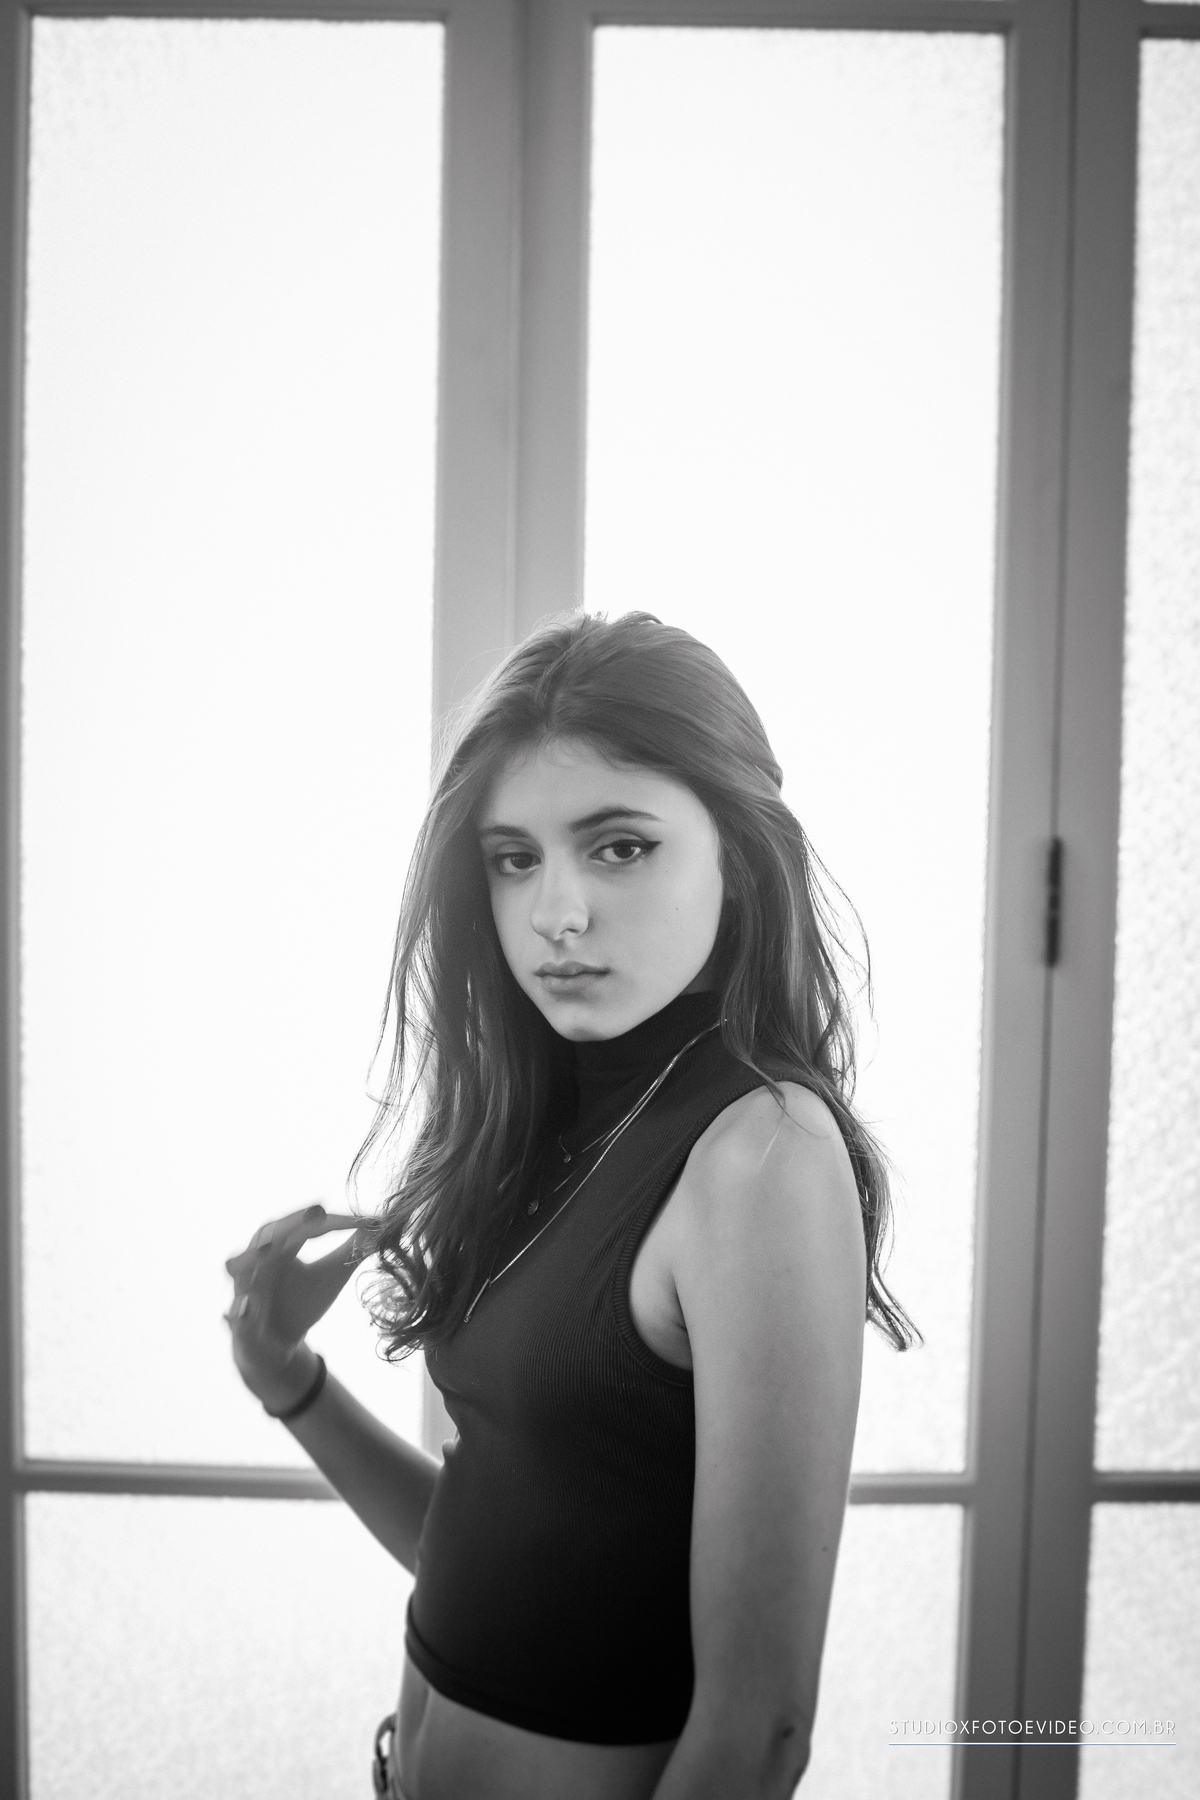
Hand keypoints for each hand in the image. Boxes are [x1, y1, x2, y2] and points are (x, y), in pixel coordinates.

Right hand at [224, 1205, 369, 1413]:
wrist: (276, 1348)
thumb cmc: (303, 1303)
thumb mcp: (332, 1276)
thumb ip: (352, 1250)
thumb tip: (380, 1224)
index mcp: (282, 1248)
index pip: (307, 1227)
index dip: (336, 1221)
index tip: (367, 1220)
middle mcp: (259, 1263)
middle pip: (271, 1235)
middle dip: (294, 1222)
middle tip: (319, 1209)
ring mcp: (245, 1292)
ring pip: (242, 1270)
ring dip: (254, 1258)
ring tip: (271, 1248)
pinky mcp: (241, 1326)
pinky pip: (236, 1317)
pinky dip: (239, 1312)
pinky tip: (246, 1308)